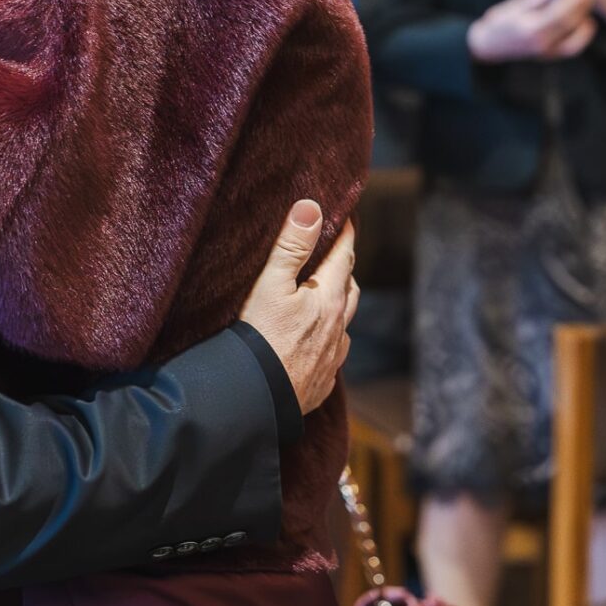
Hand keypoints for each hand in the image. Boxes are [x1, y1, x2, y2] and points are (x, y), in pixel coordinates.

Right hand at [234, 199, 360, 414]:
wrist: (256, 399)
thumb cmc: (259, 337)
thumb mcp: (270, 283)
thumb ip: (291, 245)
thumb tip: (312, 207)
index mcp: (328, 299)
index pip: (344, 257)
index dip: (345, 234)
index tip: (347, 217)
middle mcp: (338, 327)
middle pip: (349, 289)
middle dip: (344, 268)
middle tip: (335, 253)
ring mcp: (332, 357)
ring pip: (344, 322)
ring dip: (339, 304)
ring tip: (328, 295)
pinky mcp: (321, 382)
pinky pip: (333, 353)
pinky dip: (329, 338)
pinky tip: (317, 341)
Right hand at [464, 0, 595, 62]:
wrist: (488, 46)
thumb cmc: (499, 22)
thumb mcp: (515, 5)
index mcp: (531, 29)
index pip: (559, 14)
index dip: (573, 0)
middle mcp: (541, 44)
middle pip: (569, 26)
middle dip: (581, 8)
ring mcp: (546, 53)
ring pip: (574, 40)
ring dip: (584, 21)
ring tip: (588, 5)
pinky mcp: (549, 56)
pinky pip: (571, 48)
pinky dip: (582, 36)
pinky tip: (587, 22)